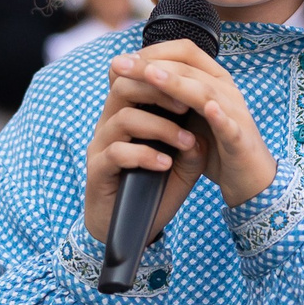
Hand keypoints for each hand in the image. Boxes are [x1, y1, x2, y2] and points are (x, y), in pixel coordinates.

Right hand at [83, 68, 205, 247]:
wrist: (129, 230)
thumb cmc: (155, 190)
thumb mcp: (182, 164)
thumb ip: (192, 143)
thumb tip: (206, 122)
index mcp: (127, 114)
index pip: (136, 78)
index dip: (161, 74)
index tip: (192, 85)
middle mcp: (109, 125)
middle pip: (123, 86)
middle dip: (158, 91)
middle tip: (187, 106)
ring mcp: (100, 146)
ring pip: (123, 119)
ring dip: (160, 127)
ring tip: (185, 143)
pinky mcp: (97, 170)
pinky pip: (116, 153)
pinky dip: (145, 155)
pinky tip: (165, 165)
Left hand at [109, 40, 275, 206]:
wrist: (249, 179)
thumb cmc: (215, 145)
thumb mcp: (189, 116)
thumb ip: (169, 97)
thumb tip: (130, 80)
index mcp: (213, 81)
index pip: (184, 53)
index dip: (153, 52)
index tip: (121, 61)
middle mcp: (226, 91)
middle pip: (188, 69)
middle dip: (152, 66)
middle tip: (120, 65)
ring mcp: (237, 114)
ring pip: (207, 92)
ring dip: (178, 83)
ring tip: (150, 76)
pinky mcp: (242, 141)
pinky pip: (231, 126)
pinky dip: (221, 117)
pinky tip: (208, 109)